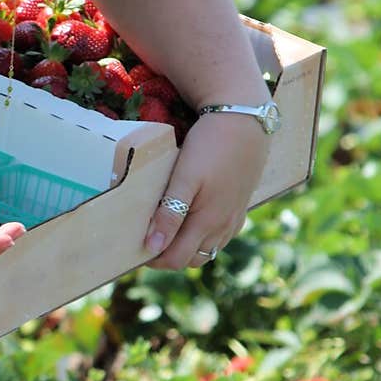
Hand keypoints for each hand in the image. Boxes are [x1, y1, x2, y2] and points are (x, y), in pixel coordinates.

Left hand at [143, 113, 271, 268]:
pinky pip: (222, 236)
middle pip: (191, 259)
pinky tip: (193, 222)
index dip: (154, 260)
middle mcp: (223, 226)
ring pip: (208, 250)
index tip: (136, 249)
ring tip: (166, 232)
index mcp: (207, 222)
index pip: (176, 259)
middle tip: (147, 240)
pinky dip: (204, 238)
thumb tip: (153, 247)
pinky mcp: (240, 207)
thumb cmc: (210, 146)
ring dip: (186, 248)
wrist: (245, 120)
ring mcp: (235, 218)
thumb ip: (169, 214)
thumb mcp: (184, 178)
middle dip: (168, 256)